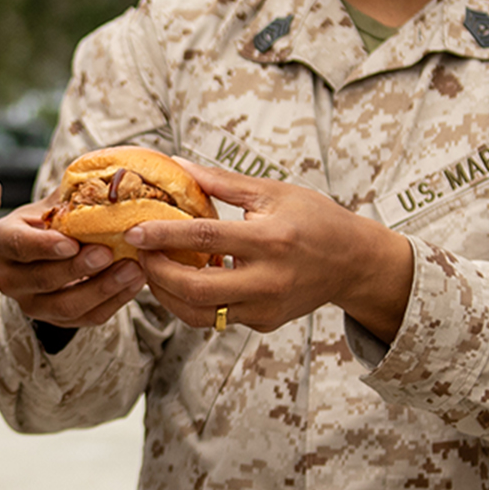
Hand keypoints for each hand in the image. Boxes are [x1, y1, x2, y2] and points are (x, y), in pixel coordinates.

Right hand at [0, 202, 145, 328]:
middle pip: (43, 279)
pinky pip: (86, 318)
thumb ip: (73, 192)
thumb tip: (108, 174)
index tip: (72, 242)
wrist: (55, 250)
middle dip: (79, 268)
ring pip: (65, 306)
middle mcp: (9, 277)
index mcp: (2, 240)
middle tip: (109, 253)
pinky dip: (114, 302)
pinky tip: (134, 283)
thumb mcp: (55, 202)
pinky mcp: (56, 321)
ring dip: (102, 288)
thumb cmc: (55, 220)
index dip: (44, 246)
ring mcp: (30, 303)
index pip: (19, 245)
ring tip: (133, 269)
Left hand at [119, 159, 413, 340]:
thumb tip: (178, 165)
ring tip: (155, 269)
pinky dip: (193, 302)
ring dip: (168, 295)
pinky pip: (218, 318)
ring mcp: (267, 308)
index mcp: (270, 240)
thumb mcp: (273, 192)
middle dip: (158, 275)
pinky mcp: (265, 323)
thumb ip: (222, 182)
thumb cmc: (315, 219)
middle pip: (196, 289)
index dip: (164, 236)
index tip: (134, 231)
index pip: (205, 239)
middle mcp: (268, 280)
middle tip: (140, 255)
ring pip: (201, 314)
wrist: (355, 262)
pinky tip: (182, 280)